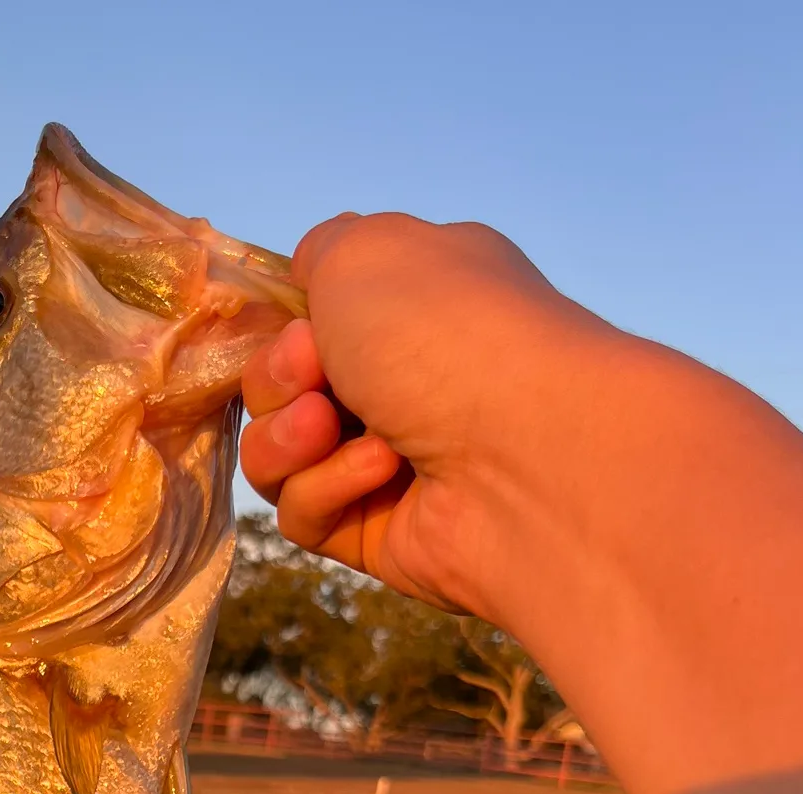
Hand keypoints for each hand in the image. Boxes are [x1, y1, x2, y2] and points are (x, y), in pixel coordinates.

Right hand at [240, 212, 606, 620]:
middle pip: (283, 390)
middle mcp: (406, 384)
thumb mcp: (365, 251)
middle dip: (279, 378)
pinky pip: (306, 516)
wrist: (523, 449)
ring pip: (280, 457)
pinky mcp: (378, 534)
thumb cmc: (446, 333)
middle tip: (314, 374)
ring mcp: (392, 464)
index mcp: (413, 309)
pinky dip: (326, 489)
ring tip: (329, 428)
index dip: (282, 325)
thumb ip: (320, 251)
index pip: (310, 322)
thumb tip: (306, 287)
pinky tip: (380, 473)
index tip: (292, 324)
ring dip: (290, 437)